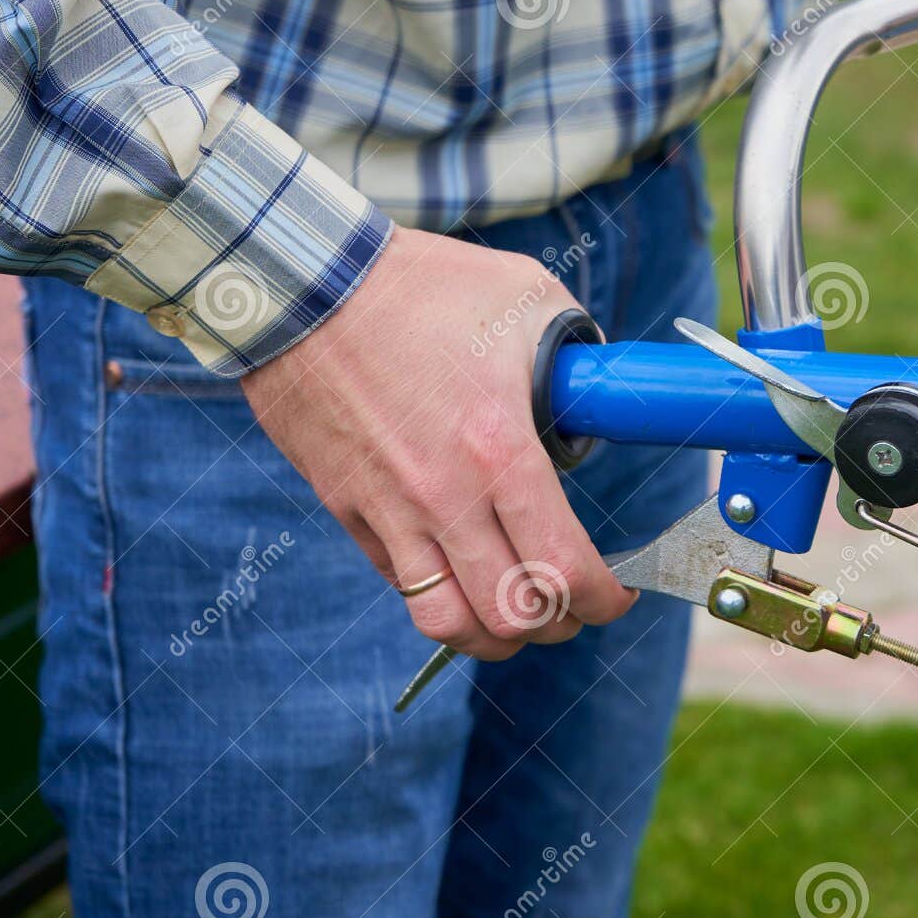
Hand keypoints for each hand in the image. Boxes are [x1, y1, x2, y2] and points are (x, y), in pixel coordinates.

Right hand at [241, 227, 635, 659]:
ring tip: (515, 613)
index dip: (603, 600)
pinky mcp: (348, 508)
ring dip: (491, 634)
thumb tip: (606, 392)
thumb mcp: (526, 299)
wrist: (301, 283)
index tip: (616, 596)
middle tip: (572, 605)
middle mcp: (444, 495)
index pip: (563, 568)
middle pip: (511, 616)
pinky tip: (461, 569)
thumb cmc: (421, 286)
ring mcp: (388, 509)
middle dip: (556, 624)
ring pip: (446, 624)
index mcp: (499, 449)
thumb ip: (576, 358)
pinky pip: (399, 582)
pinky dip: (438, 593)